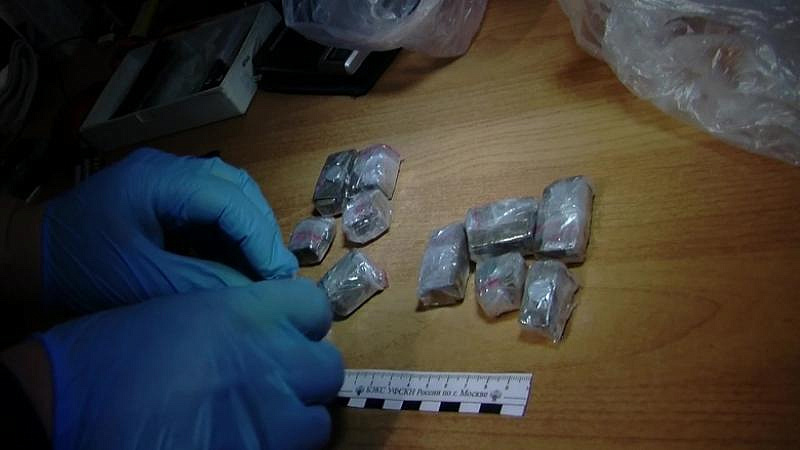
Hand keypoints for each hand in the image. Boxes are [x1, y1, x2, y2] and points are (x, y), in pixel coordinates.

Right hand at [37, 278, 342, 449]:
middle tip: (271, 385)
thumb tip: (267, 336)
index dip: (300, 324)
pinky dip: (274, 449)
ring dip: (293, 420)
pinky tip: (239, 441)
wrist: (64, 410)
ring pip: (316, 421)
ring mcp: (271, 417)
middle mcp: (272, 360)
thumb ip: (237, 321)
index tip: (284, 337)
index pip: (314, 308)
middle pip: (327, 366)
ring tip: (256, 423)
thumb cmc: (109, 356)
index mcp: (249, 313)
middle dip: (304, 375)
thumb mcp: (180, 311)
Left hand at [42, 148, 297, 312]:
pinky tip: (239, 261)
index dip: (260, 237)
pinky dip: (233, 234)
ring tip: (263, 268)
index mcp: (159, 180)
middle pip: (237, 188)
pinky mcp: (168, 196)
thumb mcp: (141, 280)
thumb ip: (201, 282)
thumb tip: (254, 290)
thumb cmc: (80, 266)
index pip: (229, 199)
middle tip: (277, 272)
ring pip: (231, 195)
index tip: (279, 276)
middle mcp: (169, 170)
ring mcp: (169, 179)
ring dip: (251, 230)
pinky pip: (214, 208)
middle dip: (261, 230)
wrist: (34, 255)